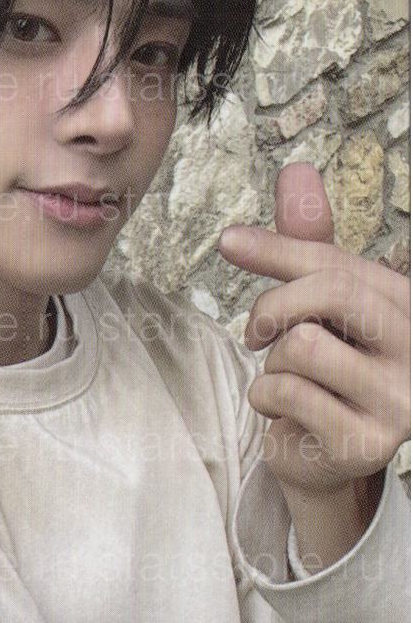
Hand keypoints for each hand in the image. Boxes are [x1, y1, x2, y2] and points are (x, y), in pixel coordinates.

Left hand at [218, 163, 409, 566]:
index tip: (228, 241)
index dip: (276, 249)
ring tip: (288, 378)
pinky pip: (287, 393)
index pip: (337, 262)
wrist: (321, 453)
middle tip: (255, 333)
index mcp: (406, 304)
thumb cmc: (321, 367)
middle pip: (331, 291)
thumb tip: (297, 170)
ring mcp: (400, 399)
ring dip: (273, 363)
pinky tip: (285, 412)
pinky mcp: (367, 443)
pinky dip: (265, 399)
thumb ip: (306, 242)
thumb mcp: (316, 302)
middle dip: (273, 306)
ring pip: (302, 345)